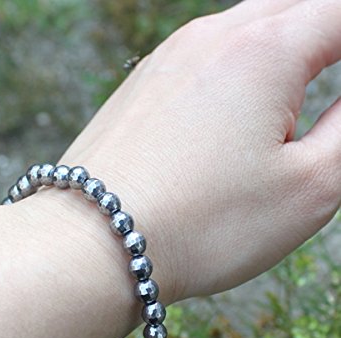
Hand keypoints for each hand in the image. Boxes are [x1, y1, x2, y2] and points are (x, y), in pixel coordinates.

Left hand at [59, 0, 340, 301]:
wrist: (94, 243)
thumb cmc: (201, 225)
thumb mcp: (309, 187)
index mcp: (264, 51)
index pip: (337, 15)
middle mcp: (207, 39)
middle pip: (288, 12)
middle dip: (323, 38)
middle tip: (327, 80)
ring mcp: (162, 62)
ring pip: (236, 34)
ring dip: (274, 56)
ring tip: (283, 106)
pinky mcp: (134, 91)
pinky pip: (194, 63)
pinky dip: (225, 76)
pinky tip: (222, 118)